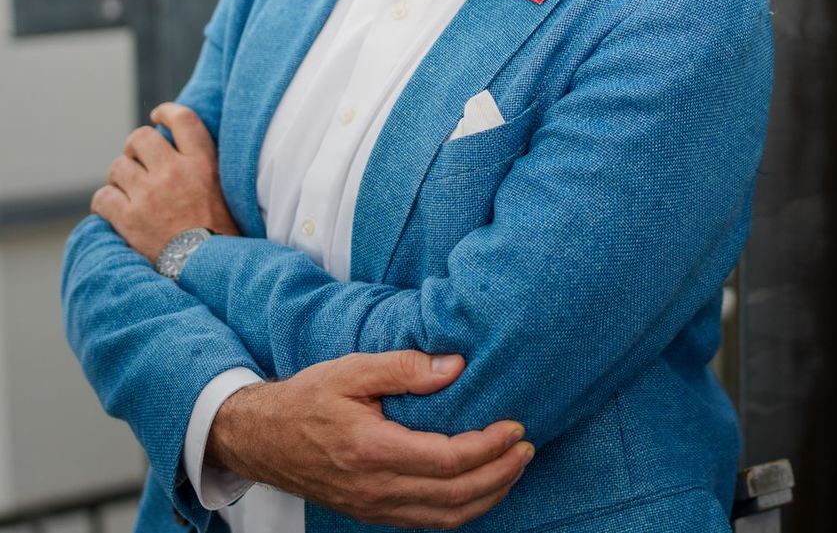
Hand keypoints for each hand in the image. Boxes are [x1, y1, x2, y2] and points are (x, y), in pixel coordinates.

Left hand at [91, 102, 239, 261]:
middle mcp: (174, 172)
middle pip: (140, 138)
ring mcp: (149, 195)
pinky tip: (114, 209)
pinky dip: (105, 202)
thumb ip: (202, 162)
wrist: (206, 265)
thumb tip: (177, 144)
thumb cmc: (219, 229)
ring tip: (130, 190)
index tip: (158, 115)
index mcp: (202, 162)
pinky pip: (102, 197)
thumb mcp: (223, 186)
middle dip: (135, 147)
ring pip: (117, 167)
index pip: (182, 119)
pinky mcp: (128, 218)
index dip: (165, 111)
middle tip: (139, 160)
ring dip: (121, 177)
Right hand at [208, 349, 533, 527]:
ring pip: (445, 517)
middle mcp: (376, 488)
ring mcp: (374, 508)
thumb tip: (457, 366)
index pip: (448, 459)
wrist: (263, 438)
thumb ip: (406, 368)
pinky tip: (479, 488)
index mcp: (373, 450)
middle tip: (527, 449)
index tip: (516, 427)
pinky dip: (462, 510)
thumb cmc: (309, 397)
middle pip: (455, 495)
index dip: (489, 447)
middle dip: (500, 474)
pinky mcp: (372, 514)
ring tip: (514, 468)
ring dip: (488, 496)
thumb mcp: (354, 370)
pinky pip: (427, 522)